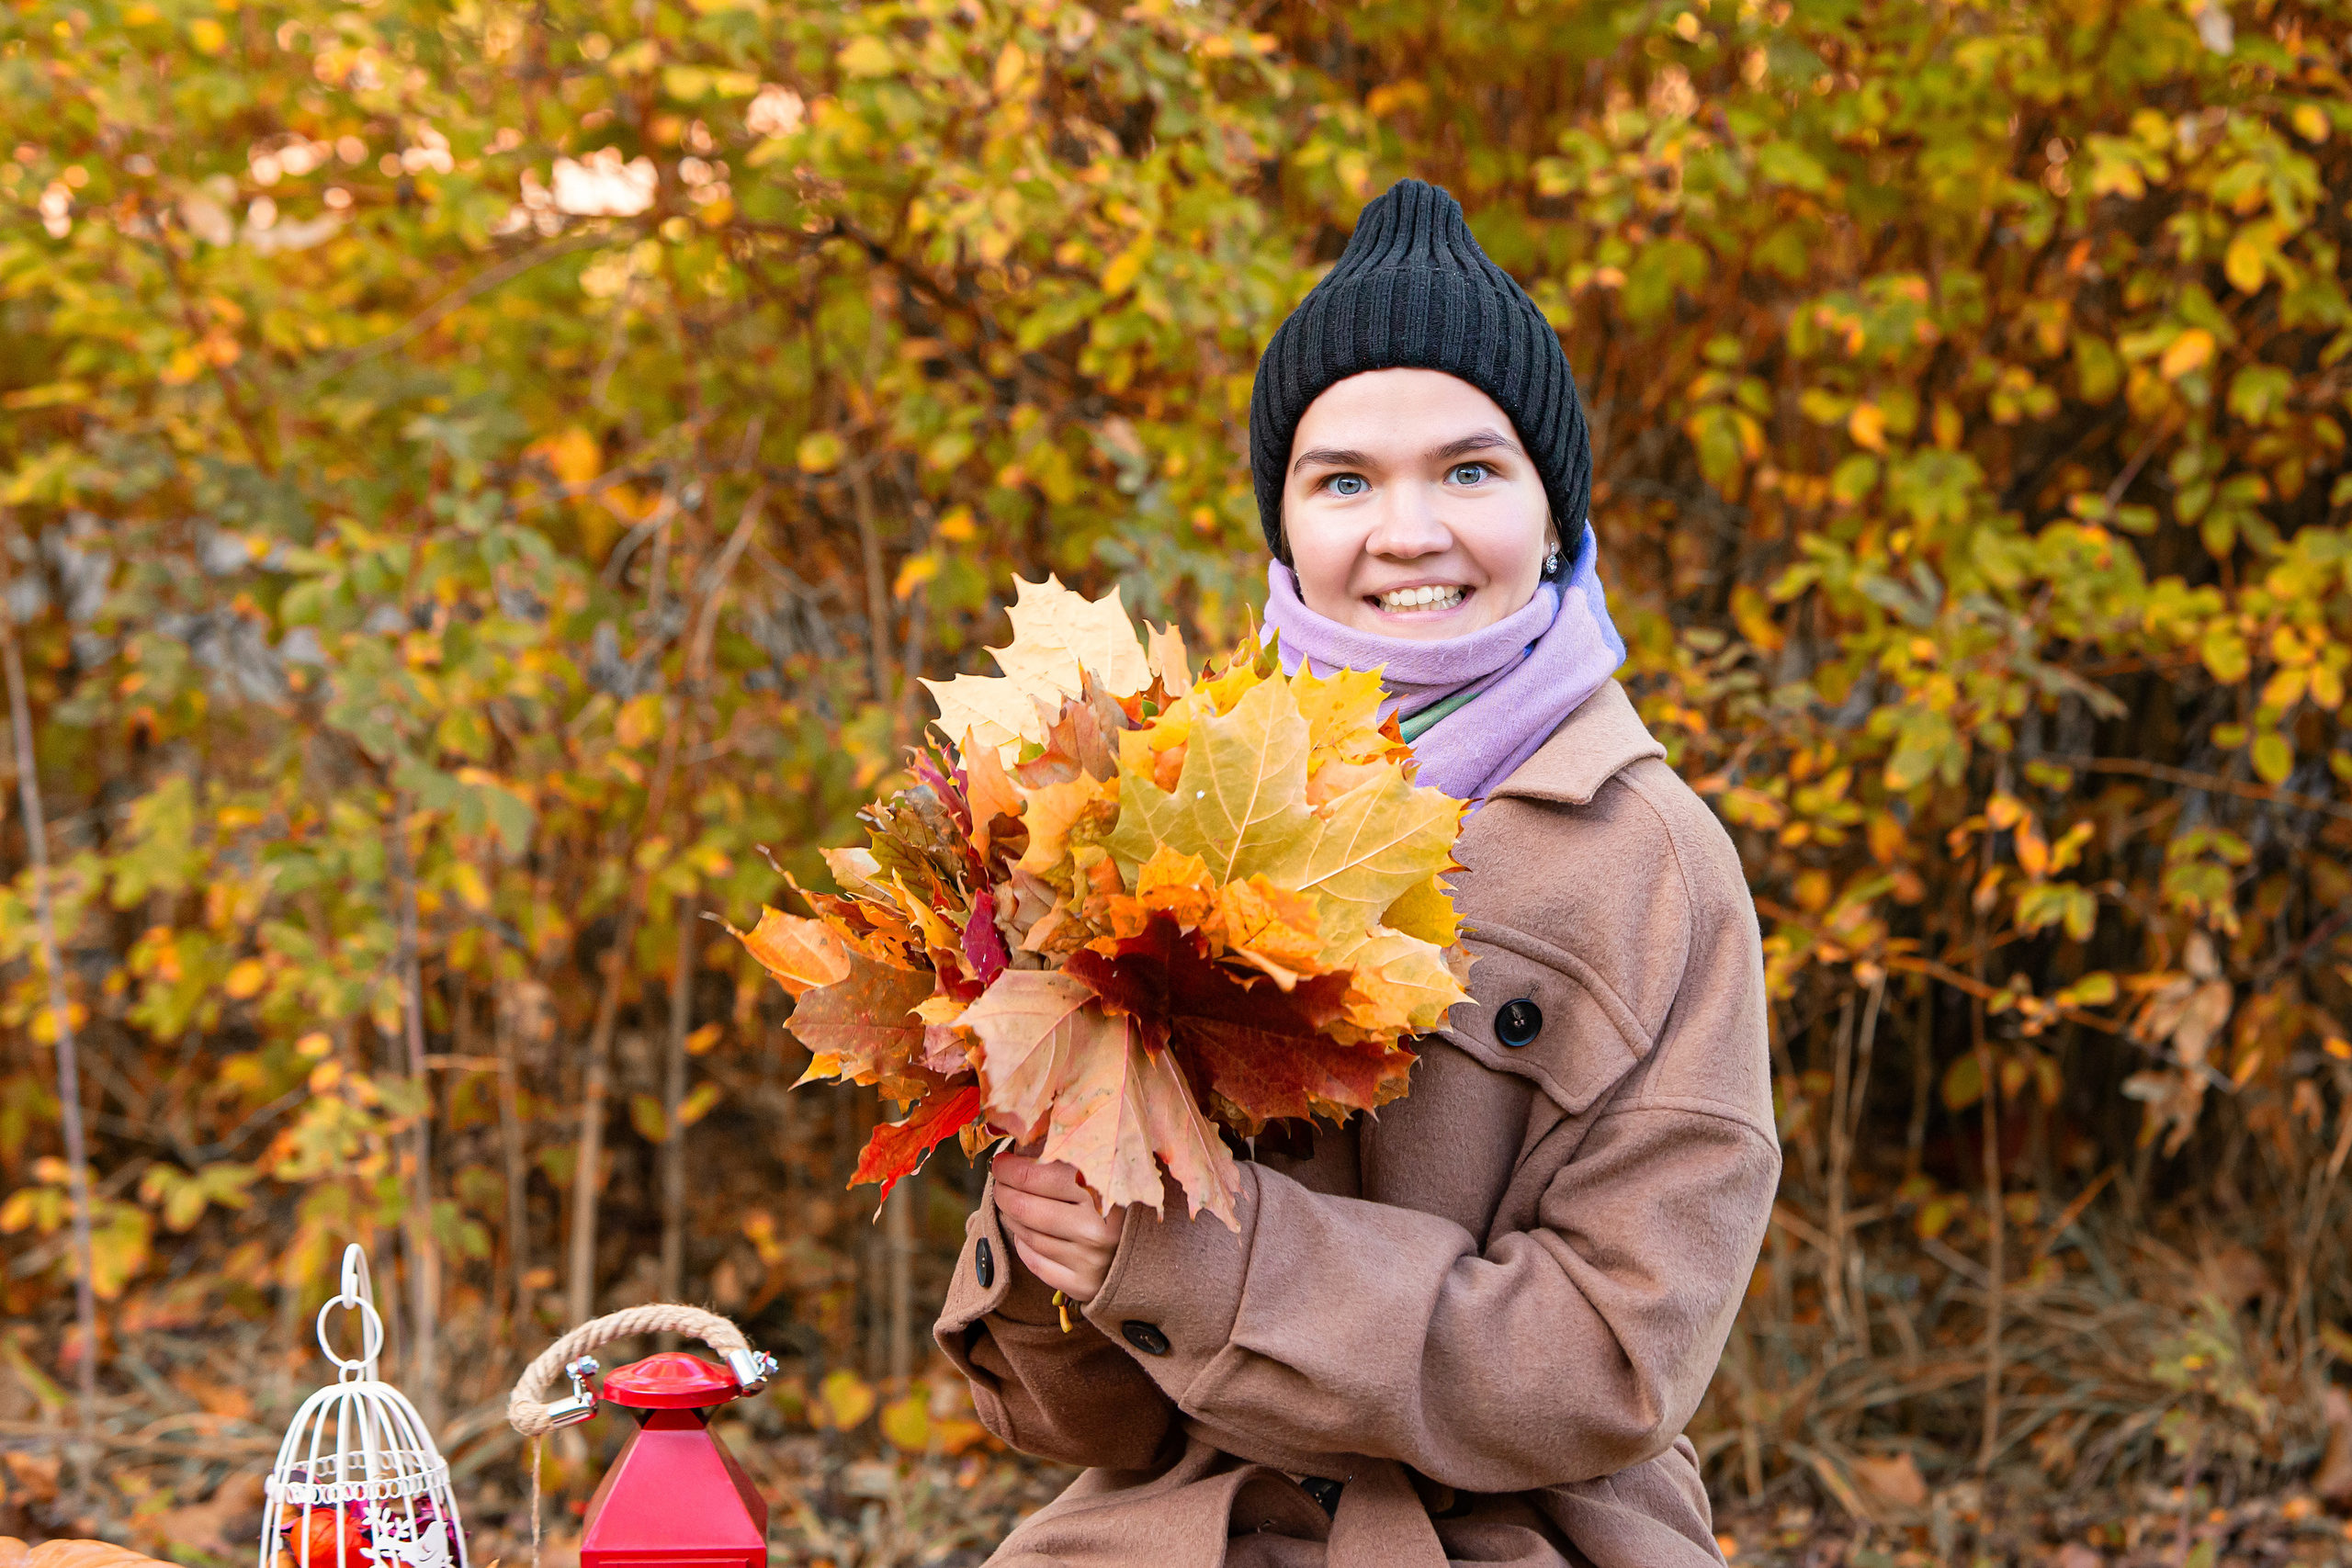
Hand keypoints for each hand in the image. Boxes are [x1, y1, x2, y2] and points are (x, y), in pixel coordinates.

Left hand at [993, 1150, 1124, 1303]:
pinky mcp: (1082, 1285)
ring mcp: (1088, 1261)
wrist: (1157, 1254)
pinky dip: (1022, 1244)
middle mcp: (1095, 1230)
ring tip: (1009, 1203)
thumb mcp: (1113, 1173)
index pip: (1042, 1177)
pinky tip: (1024, 1231)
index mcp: (1103, 1194)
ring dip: (1010, 1216)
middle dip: (1003, 1191)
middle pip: (1027, 1208)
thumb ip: (1076, 1159)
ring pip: (1027, 1235)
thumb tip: (1025, 1146)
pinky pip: (1036, 1263)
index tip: (1001, 1161)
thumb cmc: (1128, 1205)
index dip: (1013, 1168)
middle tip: (999, 1181)